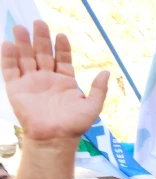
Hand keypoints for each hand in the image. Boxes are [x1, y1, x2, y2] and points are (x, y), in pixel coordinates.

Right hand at [2, 22, 108, 141]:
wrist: (54, 138)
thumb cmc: (74, 125)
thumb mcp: (92, 106)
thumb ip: (99, 89)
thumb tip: (106, 72)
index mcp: (65, 81)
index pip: (62, 59)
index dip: (61, 47)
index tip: (61, 35)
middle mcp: (47, 79)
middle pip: (42, 53)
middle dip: (41, 39)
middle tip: (39, 23)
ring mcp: (31, 82)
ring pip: (25, 58)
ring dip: (23, 43)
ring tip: (20, 28)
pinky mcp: (16, 88)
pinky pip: (10, 70)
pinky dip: (8, 57)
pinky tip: (9, 44)